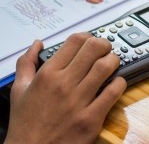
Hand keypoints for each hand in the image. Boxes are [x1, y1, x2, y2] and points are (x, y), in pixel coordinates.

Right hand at [5, 33, 126, 142]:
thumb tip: (37, 44)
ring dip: (114, 61)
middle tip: (106, 49)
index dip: (88, 36)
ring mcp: (79, 101)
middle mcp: (64, 84)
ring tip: (112, 64)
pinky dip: (119, 83)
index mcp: (48, 74)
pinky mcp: (91, 118)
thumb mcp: (19, 90)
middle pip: (94, 48)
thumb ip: (26, 63)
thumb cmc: (26, 123)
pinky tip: (116, 83)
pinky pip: (113, 92)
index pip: (75, 41)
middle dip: (105, 44)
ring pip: (106, 67)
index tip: (91, 40)